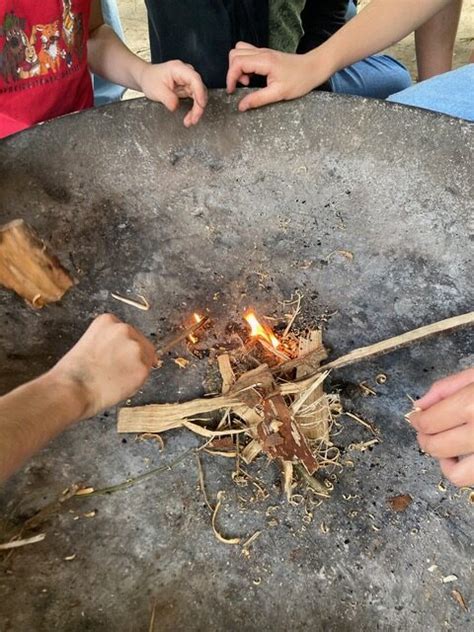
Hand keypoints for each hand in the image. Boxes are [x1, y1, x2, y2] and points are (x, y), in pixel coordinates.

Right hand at [48, 314, 155, 418]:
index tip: (116, 358)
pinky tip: (119, 385)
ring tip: (115, 378)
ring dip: (135, 368)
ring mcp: (135, 347)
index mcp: (108, 320)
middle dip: (132, 357)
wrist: (71, 389)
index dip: (123, 348)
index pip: (127, 332)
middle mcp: (124, 329)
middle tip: (116, 371)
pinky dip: (136, 382)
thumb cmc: (73, 373)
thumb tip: (125, 351)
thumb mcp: (88, 342)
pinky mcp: (142, 367)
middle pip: (140, 343)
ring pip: (145, 359)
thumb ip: (108, 341)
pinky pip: (145, 375)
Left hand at [138, 60, 207, 126]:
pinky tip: (190, 117)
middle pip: (200, 89)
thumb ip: (167, 98)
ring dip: (197, 110)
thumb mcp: (156, 90)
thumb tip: (176, 107)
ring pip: (199, 96)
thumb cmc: (150, 79)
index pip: (194, 79)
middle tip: (193, 119)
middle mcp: (186, 73)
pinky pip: (195, 100)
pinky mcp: (187, 88)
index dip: (200, 92)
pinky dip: (193, 109)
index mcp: (178, 69)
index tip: (201, 104)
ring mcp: (187, 81)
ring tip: (190, 121)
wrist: (146, 78)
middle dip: (198, 106)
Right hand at [226, 42, 328, 111]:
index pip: (237, 63)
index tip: (232, 91)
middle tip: (242, 86)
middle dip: (233, 71)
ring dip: (238, 66)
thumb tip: (241, 106)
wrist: (314, 68)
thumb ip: (258, 99)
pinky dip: (245, 64)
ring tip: (247, 81)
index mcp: (264, 61)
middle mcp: (262, 53)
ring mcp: (264, 52)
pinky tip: (253, 77)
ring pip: (239, 51)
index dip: (230, 77)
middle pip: (234, 54)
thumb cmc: (300, 80)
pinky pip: (248, 54)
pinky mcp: (266, 54)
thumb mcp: (278, 94)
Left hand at [409, 368, 473, 486]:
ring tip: (449, 446)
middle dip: (426, 439)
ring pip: (456, 475)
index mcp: (472, 406)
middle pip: (436, 447)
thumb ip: (446, 388)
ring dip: (445, 461)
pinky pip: (473, 479)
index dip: (418, 421)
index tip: (417, 418)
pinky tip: (466, 453)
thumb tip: (420, 406)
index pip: (429, 423)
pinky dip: (465, 470)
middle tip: (428, 430)